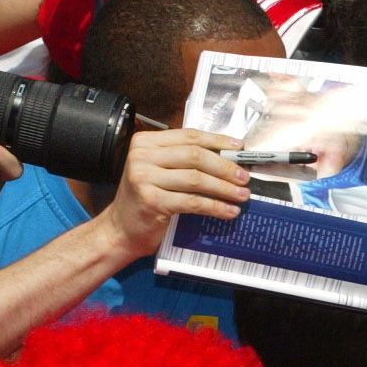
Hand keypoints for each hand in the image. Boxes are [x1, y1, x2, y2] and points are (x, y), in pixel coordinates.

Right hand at [100, 127, 250, 258]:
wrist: (121, 230)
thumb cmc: (146, 201)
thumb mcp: (159, 172)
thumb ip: (182, 161)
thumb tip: (225, 158)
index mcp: (146, 142)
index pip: (189, 136)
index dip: (217, 141)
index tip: (239, 148)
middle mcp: (142, 156)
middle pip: (195, 155)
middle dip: (224, 166)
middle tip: (244, 177)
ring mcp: (144, 178)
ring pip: (196, 178)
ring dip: (224, 188)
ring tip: (242, 195)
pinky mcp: (152, 201)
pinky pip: (193, 202)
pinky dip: (215, 207)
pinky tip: (229, 211)